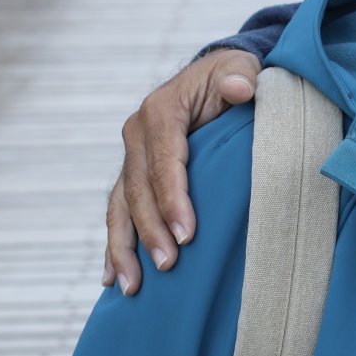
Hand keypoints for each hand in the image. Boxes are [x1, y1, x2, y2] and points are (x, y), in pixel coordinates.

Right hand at [104, 49, 261, 293]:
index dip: (173, 199)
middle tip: (169, 266)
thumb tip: (240, 88)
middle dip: (150, 231)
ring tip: (132, 287)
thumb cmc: (234, 76)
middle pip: (138, 190)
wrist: (216, 77)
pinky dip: (115, 245)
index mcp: (161, 111)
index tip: (187, 234)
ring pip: (120, 208)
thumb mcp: (242, 68)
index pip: (165, 161)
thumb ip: (241, 77)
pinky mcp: (134, 174)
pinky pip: (119, 213)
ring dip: (124, 248)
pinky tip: (113, 278)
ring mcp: (132, 157)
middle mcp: (137, 134)